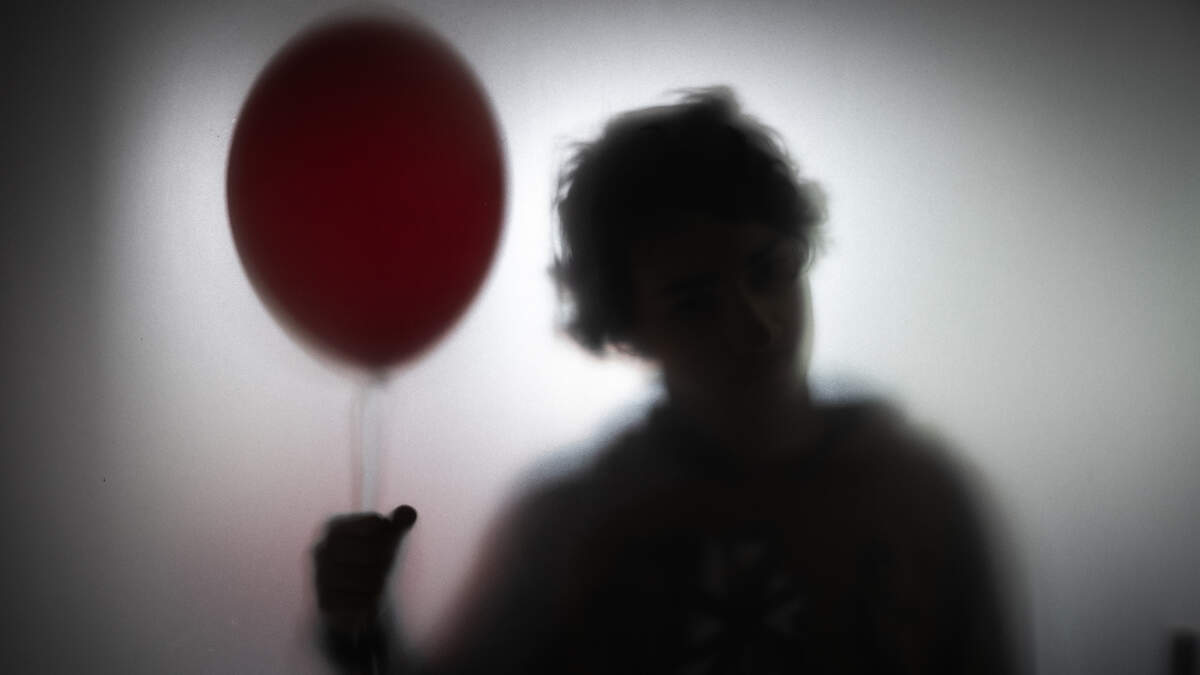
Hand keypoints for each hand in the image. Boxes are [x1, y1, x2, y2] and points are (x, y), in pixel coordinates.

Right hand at [314, 505, 417, 634]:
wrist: (354, 601)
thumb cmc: (371, 563)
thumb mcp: (389, 540)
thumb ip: (400, 522)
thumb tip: (408, 512)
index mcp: (336, 526)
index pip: (375, 523)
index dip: (389, 535)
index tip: (386, 543)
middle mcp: (323, 547)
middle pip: (373, 551)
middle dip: (384, 562)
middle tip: (381, 568)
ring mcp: (321, 575)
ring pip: (368, 578)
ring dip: (378, 584)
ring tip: (372, 584)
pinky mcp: (325, 601)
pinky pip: (361, 601)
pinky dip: (369, 601)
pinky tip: (364, 598)